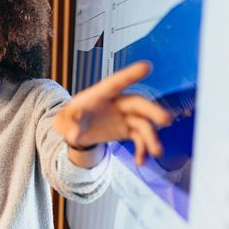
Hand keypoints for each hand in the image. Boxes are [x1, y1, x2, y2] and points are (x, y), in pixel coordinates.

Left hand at [54, 61, 172, 164]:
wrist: (77, 129)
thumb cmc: (69, 119)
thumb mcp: (62, 122)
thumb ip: (68, 127)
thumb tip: (75, 136)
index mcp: (100, 94)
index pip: (115, 83)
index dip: (130, 74)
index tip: (147, 66)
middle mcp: (117, 102)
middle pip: (138, 104)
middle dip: (153, 111)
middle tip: (166, 120)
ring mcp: (125, 116)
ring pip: (143, 123)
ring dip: (152, 137)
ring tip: (157, 152)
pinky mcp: (128, 129)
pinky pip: (140, 138)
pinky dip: (143, 149)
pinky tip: (141, 161)